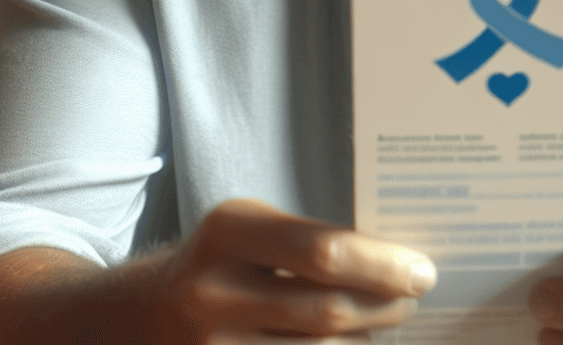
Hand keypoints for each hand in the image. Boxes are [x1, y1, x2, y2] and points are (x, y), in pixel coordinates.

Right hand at [141, 198, 436, 342]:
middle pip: (327, 310)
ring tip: (383, 319)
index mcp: (229, 230)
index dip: (381, 265)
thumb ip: (307, 241)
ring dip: (364, 339)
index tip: (423, 269)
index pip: (324, 252)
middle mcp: (212, 290)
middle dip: (385, 305)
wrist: (139, 315)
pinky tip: (348, 343)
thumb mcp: (251, 228)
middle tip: (414, 295)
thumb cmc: (221, 262)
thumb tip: (395, 260)